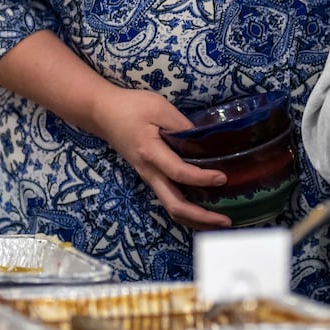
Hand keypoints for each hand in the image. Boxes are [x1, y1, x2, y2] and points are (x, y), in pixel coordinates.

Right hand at [89, 86, 231, 230]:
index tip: (222, 177)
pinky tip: (205, 209)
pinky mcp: (151, 177)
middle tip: (226, 220)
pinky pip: (170, 199)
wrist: (102, 114)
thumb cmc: (131, 107)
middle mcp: (149, 172)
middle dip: (201, 217)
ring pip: (172, 208)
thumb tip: (204, 143)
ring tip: (219, 222)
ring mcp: (149, 178)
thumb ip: (182, 125)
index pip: (178, 172)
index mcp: (151, 153)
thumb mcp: (159, 108)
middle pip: (174, 205)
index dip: (201, 178)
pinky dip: (188, 211)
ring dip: (196, 220)